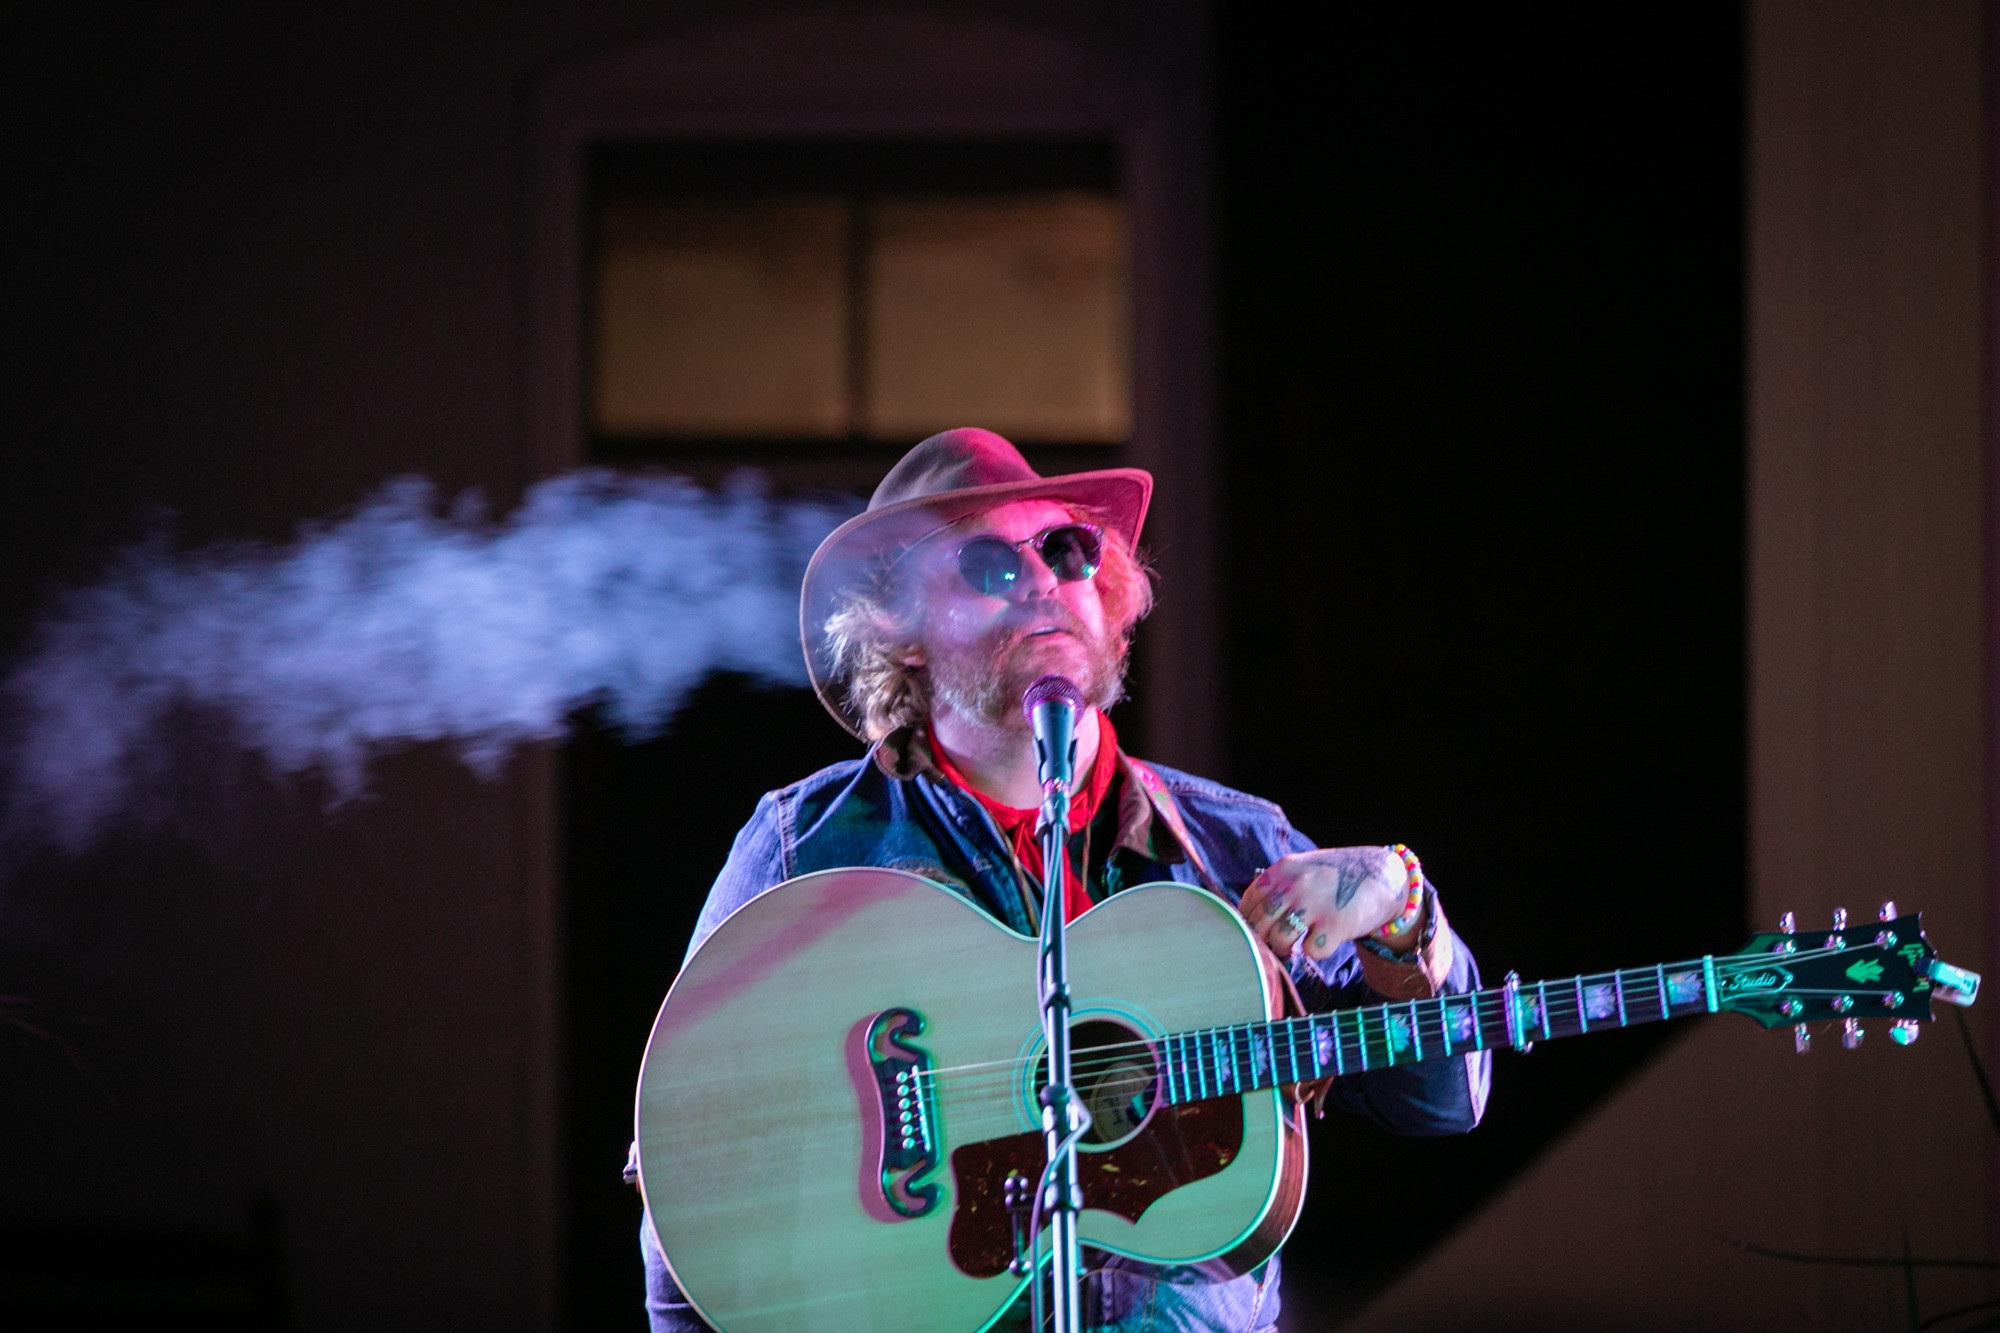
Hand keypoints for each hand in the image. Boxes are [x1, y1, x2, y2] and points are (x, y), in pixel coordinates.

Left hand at [1238, 846, 1413, 961]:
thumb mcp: (1305, 867)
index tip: (1254, 931)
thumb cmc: (1340, 874)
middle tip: (1274, 944)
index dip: (1248, 920)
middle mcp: (1295, 886)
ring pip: (1279, 941)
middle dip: (1263, 939)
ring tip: (1294, 947)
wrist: (1384, 875)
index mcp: (1284, 869)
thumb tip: (1252, 915)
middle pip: (1260, 924)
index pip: (1250, 901)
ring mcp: (1314, 906)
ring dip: (1285, 949)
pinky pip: (1310, 951)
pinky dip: (1315, 952)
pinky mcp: (1334, 926)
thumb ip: (1280, 884)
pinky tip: (1322, 941)